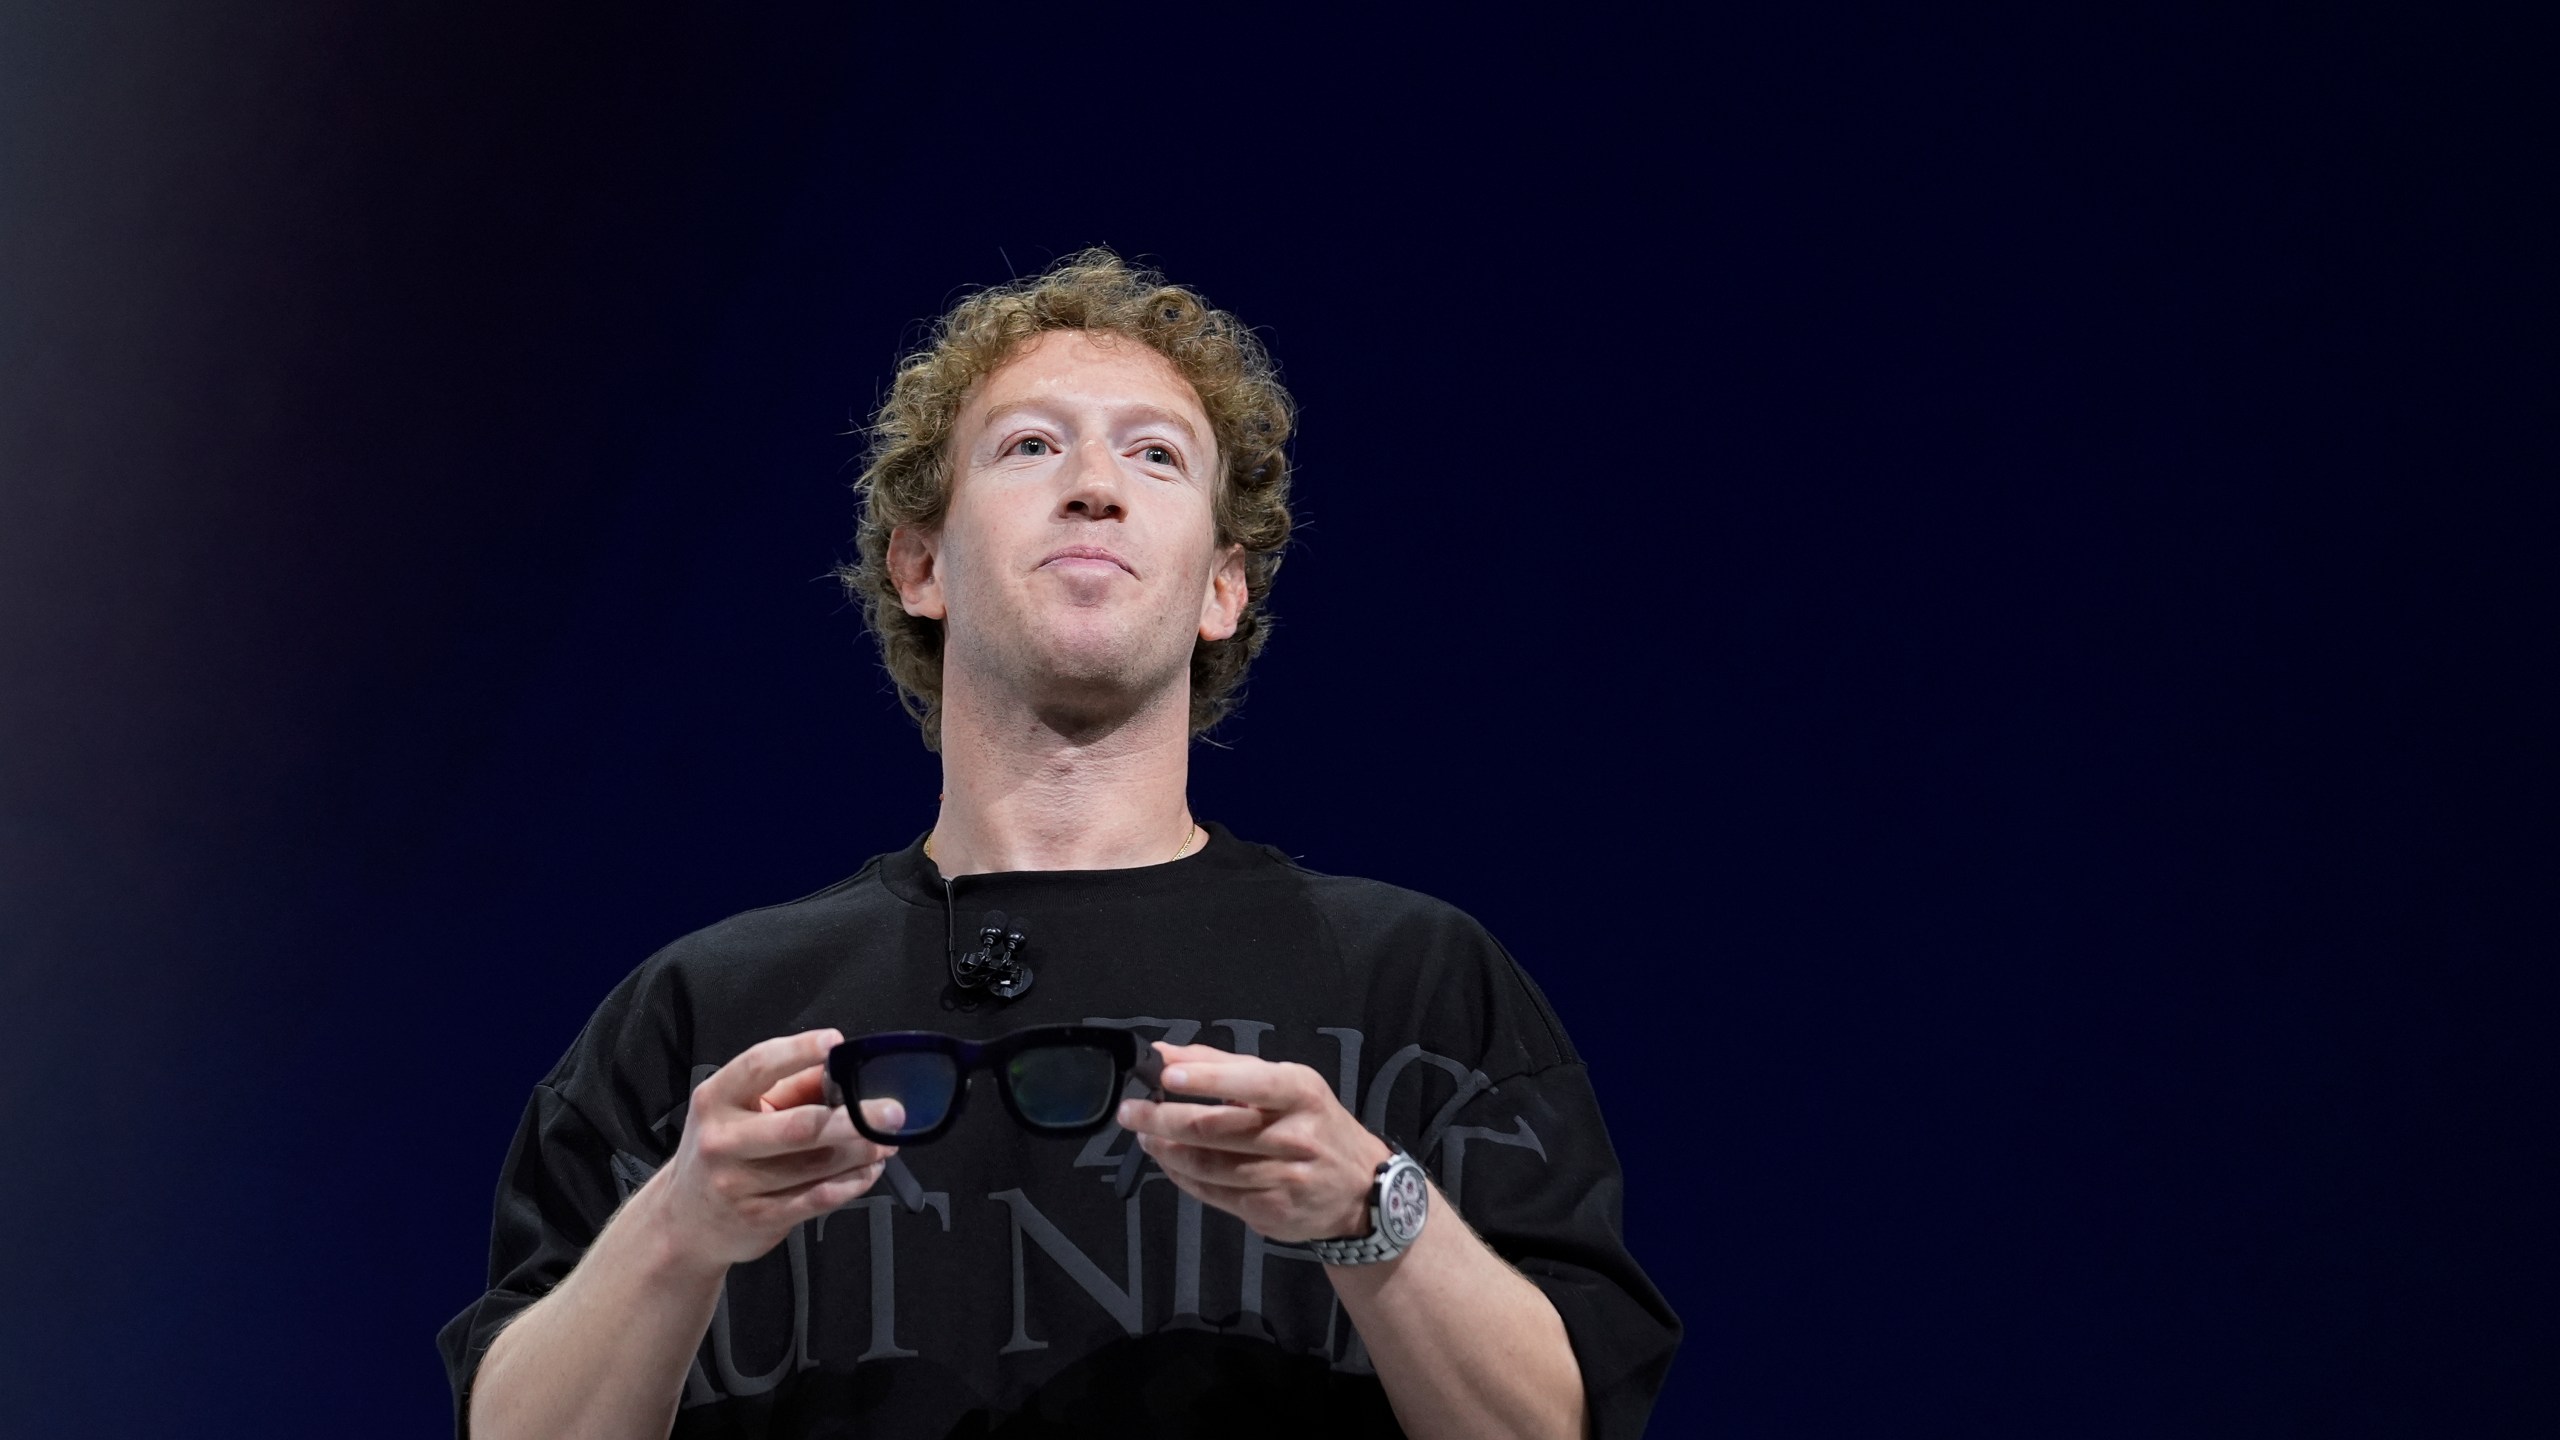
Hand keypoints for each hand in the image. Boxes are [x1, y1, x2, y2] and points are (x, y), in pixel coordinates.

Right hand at [642, 1029, 902, 1274]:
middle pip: (800, 1126)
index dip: (798, 1051)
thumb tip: (841, 1068)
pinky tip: (870, 1171)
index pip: (758, 1066)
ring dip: (862, 1152)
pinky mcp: (760, 1217)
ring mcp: (738, 1184)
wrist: (684, 1222)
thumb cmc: (723, 1151)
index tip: (836, 1042)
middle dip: (854, 1118)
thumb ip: (789, 1088)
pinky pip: (817, 1198)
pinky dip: (852, 1183)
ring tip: (888, 1141)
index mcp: (716, 1099)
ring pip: (816, 1164)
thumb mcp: (739, 1110)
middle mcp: (722, 1140)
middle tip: (893, 1112)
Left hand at [1116, 1042, 1394, 1244]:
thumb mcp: (1284, 1082)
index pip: (1250, 1082)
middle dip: (1164, 1118)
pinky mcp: (1271, 1210)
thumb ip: (1221, 1065)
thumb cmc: (1313, 1123)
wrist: (1360, 1187)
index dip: (1206, 1079)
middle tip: (1132, 1111)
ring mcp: (1284, 1177)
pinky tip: (1169, 1163)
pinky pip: (1214, 1193)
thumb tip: (1163, 1051)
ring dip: (1167, 1150)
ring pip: (1209, 1166)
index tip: (1166, 1074)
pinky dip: (1183, 1177)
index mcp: (1300, 1092)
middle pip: (1216, 1128)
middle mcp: (1296, 1135)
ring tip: (1145, 1136)